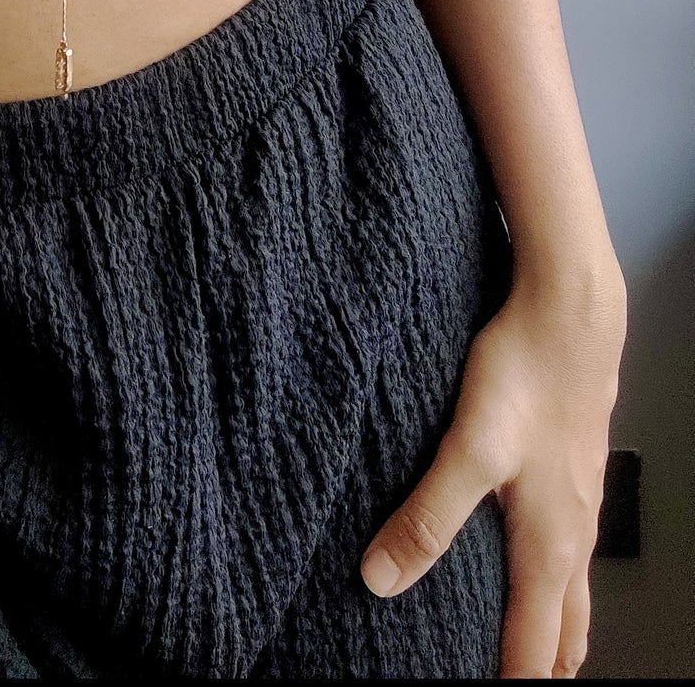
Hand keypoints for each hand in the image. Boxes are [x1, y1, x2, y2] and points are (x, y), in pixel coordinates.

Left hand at [360, 258, 625, 678]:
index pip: (536, 648)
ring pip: (574, 590)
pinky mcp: (574, 468)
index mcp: (549, 546)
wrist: (572, 310)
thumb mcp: (467, 448)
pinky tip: (541, 561)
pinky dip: (558, 582)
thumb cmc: (525, 373)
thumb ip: (426, 516)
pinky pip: (573, 549)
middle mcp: (573, 534)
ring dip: (557, 630)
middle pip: (565, 631)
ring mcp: (580, 501)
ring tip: (540, 654)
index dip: (513, 684)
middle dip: (544, 670)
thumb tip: (380, 580)